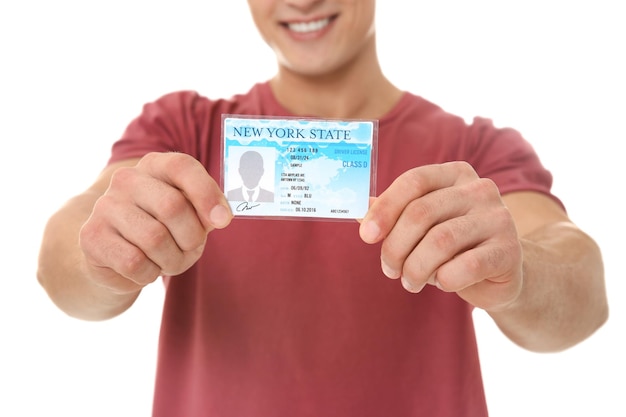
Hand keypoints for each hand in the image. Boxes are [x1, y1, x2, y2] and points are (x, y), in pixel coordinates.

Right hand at [79, 152, 232, 294]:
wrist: (116, 256)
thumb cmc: (165, 230)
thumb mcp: (192, 216)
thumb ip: (209, 210)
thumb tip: (221, 217)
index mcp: (155, 165)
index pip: (182, 167)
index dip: (207, 194)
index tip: (223, 221)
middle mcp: (127, 180)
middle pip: (173, 206)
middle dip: (191, 237)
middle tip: (190, 248)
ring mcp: (105, 206)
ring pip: (154, 238)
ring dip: (172, 260)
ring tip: (168, 261)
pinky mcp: (92, 237)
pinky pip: (134, 263)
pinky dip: (149, 274)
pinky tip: (145, 268)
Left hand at [359, 161, 521, 310]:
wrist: (500, 274)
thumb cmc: (453, 246)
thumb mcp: (423, 226)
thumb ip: (394, 214)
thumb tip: (358, 210)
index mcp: (455, 174)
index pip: (413, 181)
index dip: (385, 208)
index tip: (366, 236)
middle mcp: (480, 189)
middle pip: (421, 213)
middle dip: (395, 247)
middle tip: (389, 270)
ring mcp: (499, 218)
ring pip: (440, 241)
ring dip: (415, 268)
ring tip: (411, 282)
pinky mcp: (510, 250)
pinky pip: (464, 267)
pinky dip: (444, 280)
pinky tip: (442, 283)